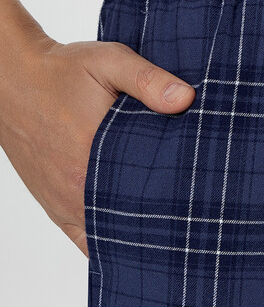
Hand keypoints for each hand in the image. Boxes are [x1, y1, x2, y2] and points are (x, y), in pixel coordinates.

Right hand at [0, 34, 195, 258]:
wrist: (9, 79)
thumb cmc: (59, 71)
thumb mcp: (107, 62)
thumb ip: (147, 80)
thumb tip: (186, 99)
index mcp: (94, 159)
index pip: (149, 197)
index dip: (177, 203)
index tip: (201, 202)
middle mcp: (77, 189)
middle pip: (133, 221)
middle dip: (163, 220)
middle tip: (192, 217)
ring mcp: (65, 203)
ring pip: (110, 236)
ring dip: (137, 233)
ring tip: (170, 231)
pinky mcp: (55, 208)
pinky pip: (85, 241)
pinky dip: (108, 244)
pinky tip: (133, 243)